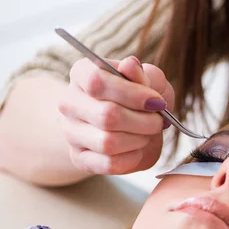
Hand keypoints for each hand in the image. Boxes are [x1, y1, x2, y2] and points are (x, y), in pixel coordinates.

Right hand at [58, 56, 174, 174]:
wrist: (137, 127)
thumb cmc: (142, 99)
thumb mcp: (150, 80)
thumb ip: (142, 74)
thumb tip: (130, 65)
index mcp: (82, 74)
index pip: (97, 81)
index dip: (132, 94)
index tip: (157, 101)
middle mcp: (70, 103)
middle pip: (106, 115)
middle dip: (143, 121)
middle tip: (158, 121)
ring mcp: (71, 133)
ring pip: (108, 142)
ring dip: (139, 139)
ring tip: (147, 133)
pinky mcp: (80, 158)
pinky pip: (109, 163)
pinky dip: (132, 158)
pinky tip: (138, 149)